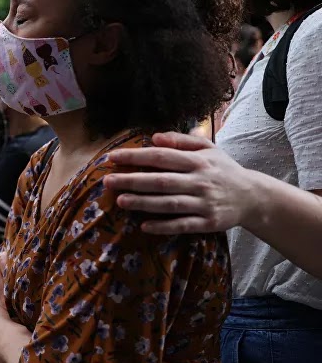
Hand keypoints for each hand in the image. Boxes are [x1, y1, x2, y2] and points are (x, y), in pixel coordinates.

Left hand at [103, 132, 250, 233]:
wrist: (254, 197)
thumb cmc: (223, 170)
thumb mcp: (208, 149)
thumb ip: (181, 141)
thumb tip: (155, 137)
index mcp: (198, 161)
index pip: (161, 156)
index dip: (136, 157)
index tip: (112, 157)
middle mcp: (200, 181)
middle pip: (161, 181)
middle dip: (133, 180)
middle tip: (108, 181)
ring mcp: (204, 203)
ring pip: (170, 204)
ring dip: (144, 203)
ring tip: (120, 200)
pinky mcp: (209, 222)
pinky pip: (183, 225)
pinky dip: (164, 226)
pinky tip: (144, 226)